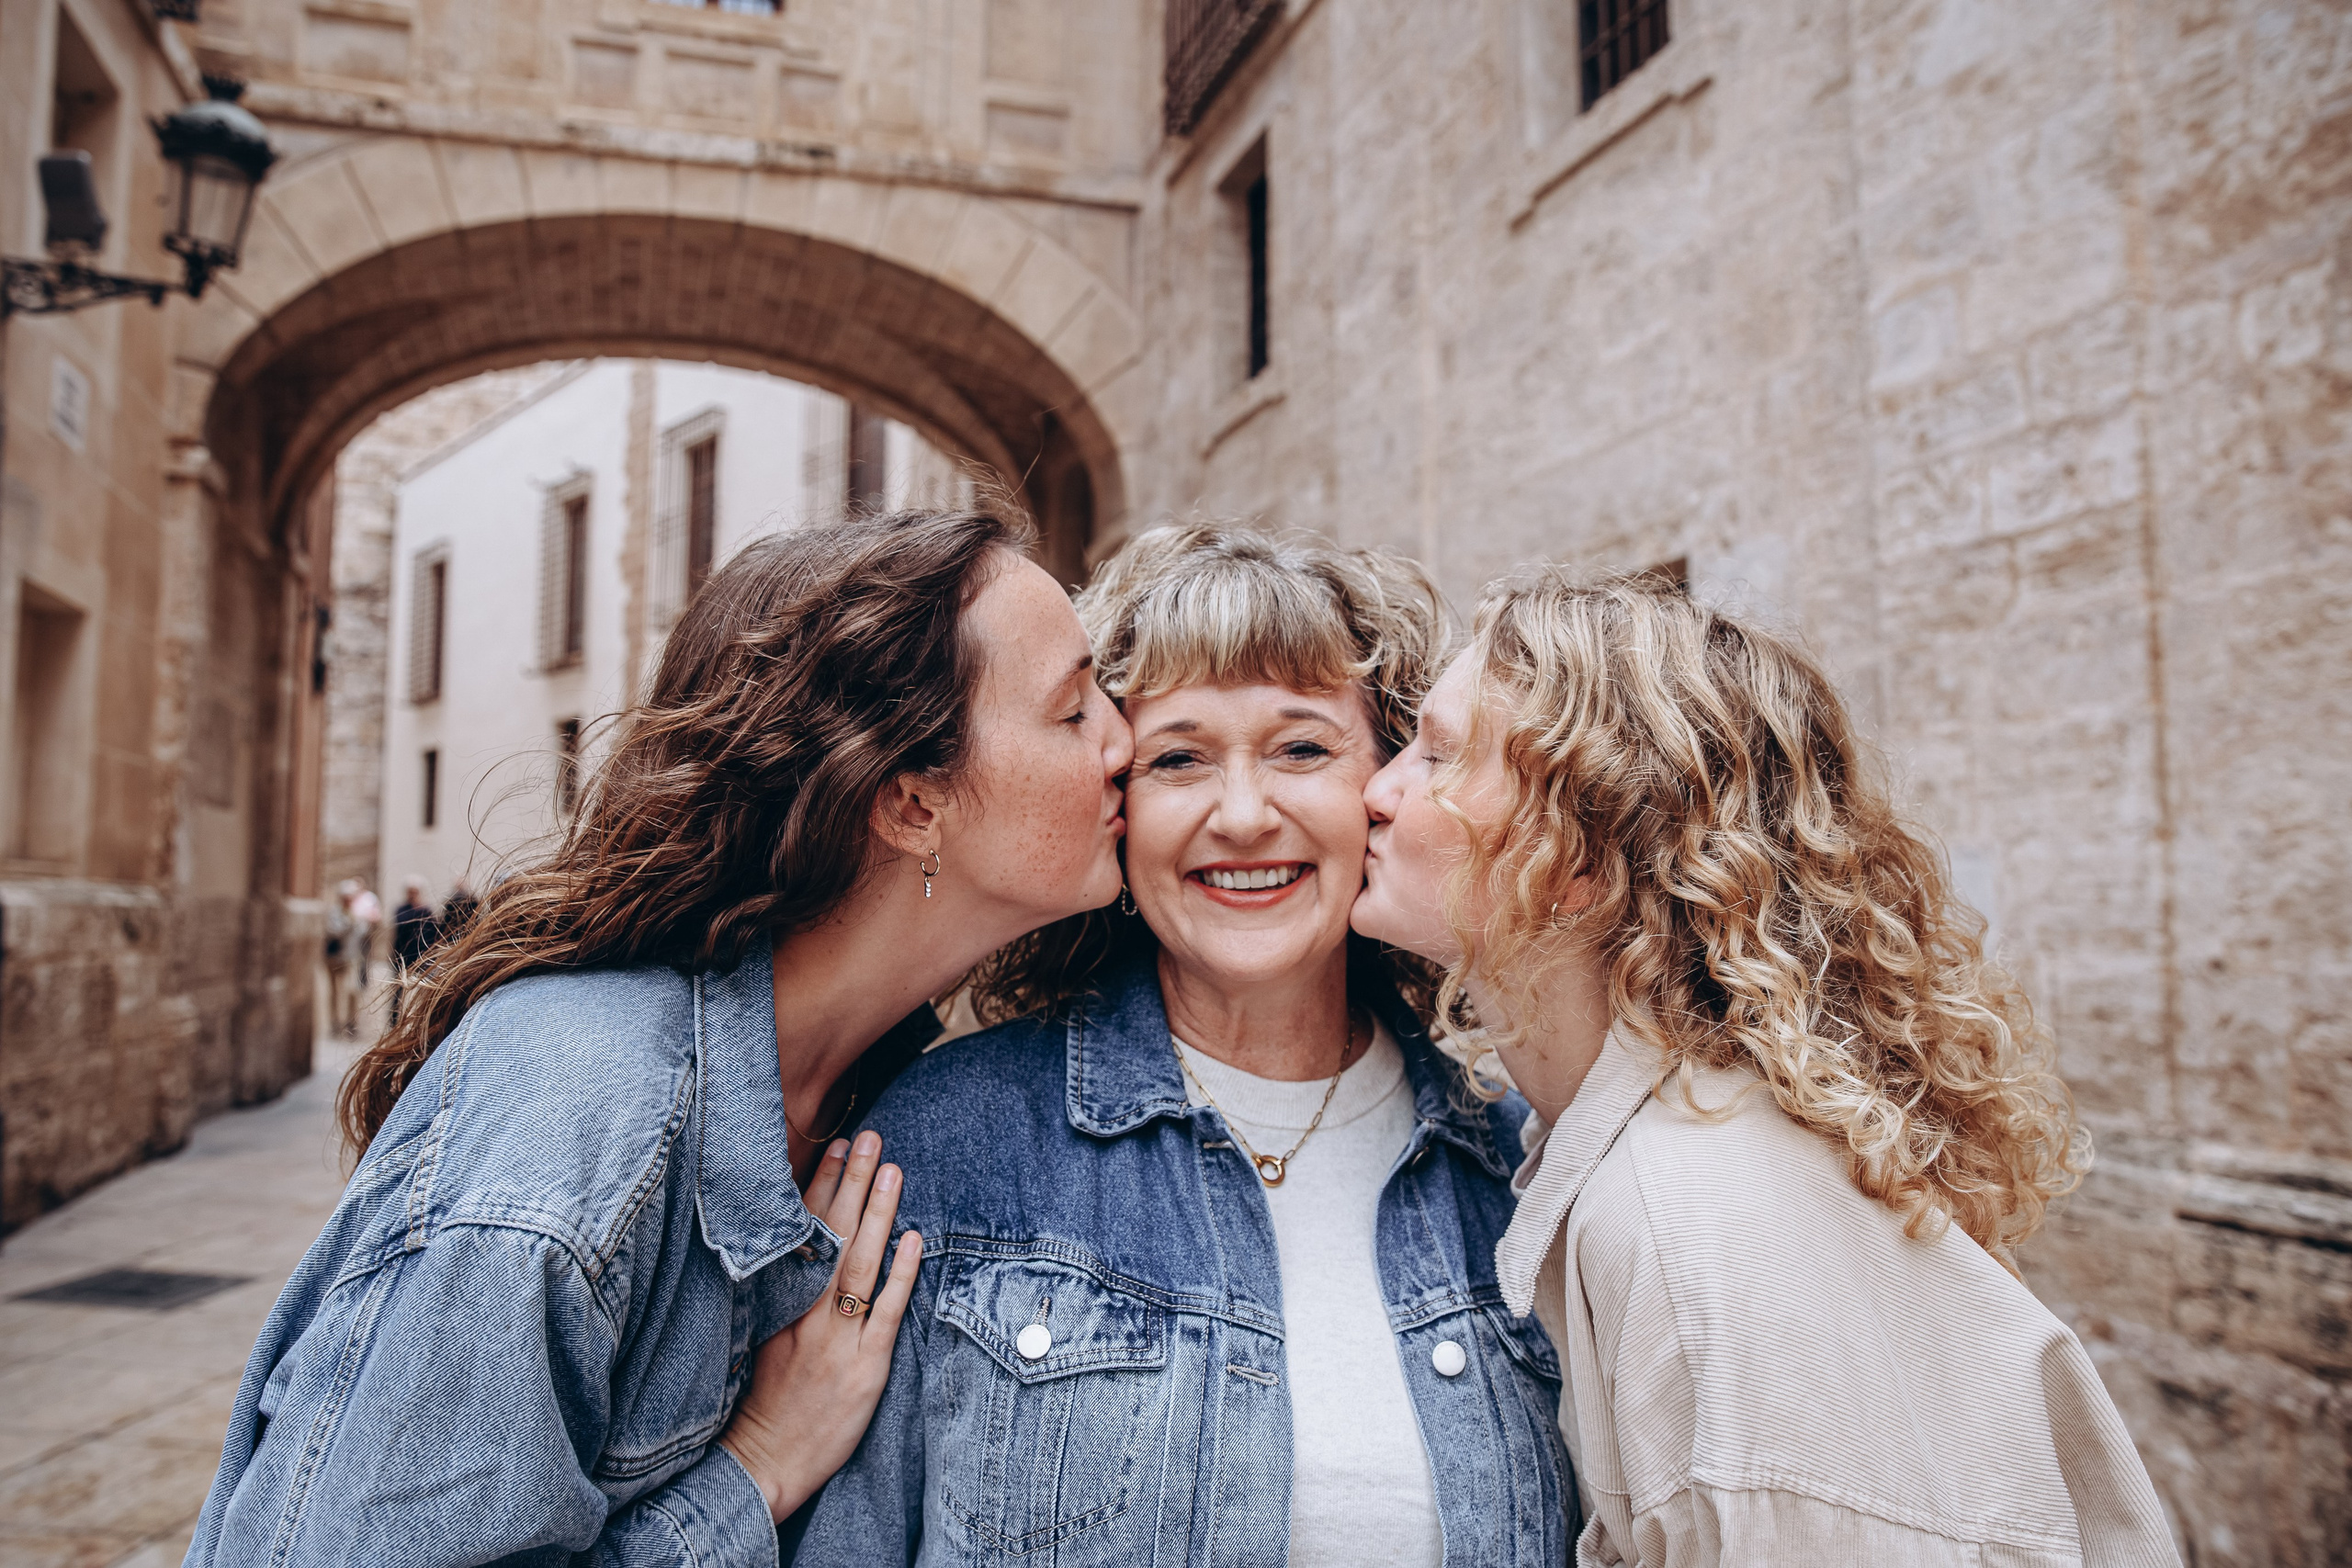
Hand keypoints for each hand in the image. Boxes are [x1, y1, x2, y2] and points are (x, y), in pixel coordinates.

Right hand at [718, 1129, 923, 1521]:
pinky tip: (915, 1239)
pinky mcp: (863, 1368)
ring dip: (878, 1213)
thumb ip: (775, 1290)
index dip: (820, 1186)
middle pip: (832, 1235)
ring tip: (893, 1169)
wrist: (759, 1462)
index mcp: (774, 1302)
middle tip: (870, 1137)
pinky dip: (901, 1274)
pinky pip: (885, 1312)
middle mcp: (803, 1313)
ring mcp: (835, 1339)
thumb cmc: (756, 1400)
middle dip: (852, 1182)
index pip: (800, 1231)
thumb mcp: (753, 1337)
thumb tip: (792, 1241)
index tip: (835, 1145)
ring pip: (860, 1264)